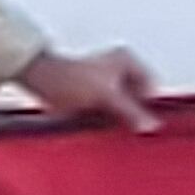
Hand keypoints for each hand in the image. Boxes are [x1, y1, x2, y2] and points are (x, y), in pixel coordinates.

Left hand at [13, 46, 164, 129]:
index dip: (152, 106)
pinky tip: (109, 132)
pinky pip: (112, 115)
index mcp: (127, 61)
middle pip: (139, 99)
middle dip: (138, 115)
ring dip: (124, 121)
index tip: (151, 124)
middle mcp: (120, 72)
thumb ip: (131, 111)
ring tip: (122, 132)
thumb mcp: (107, 94)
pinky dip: (112, 124)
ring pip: (126, 109)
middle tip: (139, 131)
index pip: (151, 86)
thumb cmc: (71, 78)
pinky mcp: (97, 101)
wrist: (43, 81)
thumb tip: (151, 125)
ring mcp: (109, 87)